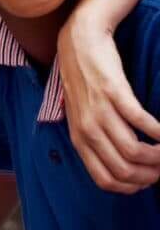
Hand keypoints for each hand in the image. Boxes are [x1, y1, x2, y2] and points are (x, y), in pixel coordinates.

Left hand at [58, 12, 159, 192]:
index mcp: (78, 138)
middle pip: (124, 171)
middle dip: (151, 175)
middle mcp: (86, 129)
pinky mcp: (114, 93)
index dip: (132, 187)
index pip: (105, 180)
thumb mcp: (80, 115)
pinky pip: (142, 123)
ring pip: (135, 151)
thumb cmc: (83, 80)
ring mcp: (99, 111)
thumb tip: (121, 164)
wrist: (79, 43)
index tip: (147, 179)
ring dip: (159, 157)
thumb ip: (95, 139)